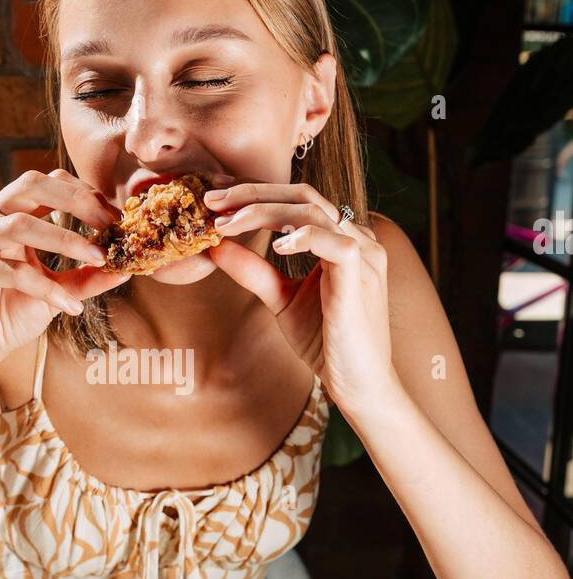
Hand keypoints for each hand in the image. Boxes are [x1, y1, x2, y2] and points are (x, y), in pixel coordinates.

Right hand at [0, 170, 124, 380]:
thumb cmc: (10, 317)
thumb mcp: (57, 293)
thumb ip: (85, 277)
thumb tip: (126, 268)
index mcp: (7, 218)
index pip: (45, 184)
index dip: (81, 193)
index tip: (113, 217)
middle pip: (29, 186)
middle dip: (75, 199)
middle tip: (108, 222)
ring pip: (19, 226)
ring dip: (66, 240)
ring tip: (99, 260)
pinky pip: (12, 273)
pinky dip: (46, 289)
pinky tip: (71, 308)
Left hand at [205, 178, 397, 416]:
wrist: (357, 385)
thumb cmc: (325, 343)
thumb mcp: (281, 299)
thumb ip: (254, 271)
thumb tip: (217, 247)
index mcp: (341, 239)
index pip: (297, 199)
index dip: (255, 196)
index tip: (215, 203)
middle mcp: (358, 239)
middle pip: (304, 195)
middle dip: (253, 194)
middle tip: (214, 201)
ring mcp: (364, 256)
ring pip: (314, 211)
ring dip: (265, 212)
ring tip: (229, 224)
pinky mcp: (363, 278)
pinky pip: (337, 243)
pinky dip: (304, 237)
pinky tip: (275, 246)